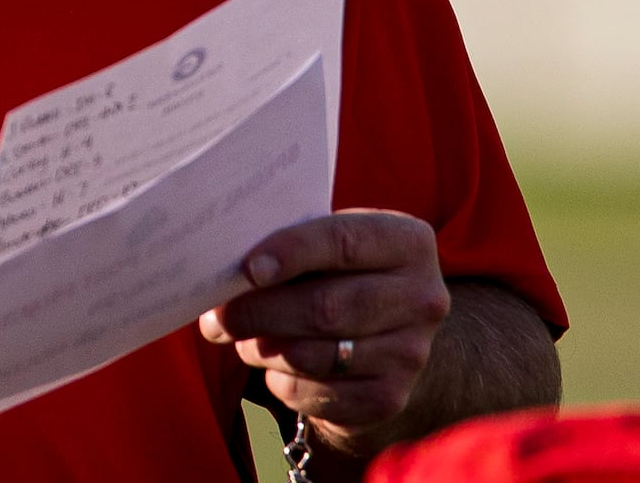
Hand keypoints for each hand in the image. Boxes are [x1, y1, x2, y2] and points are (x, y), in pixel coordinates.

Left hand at [197, 210, 449, 450]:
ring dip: (263, 349)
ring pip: (315, 355)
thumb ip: (297, 244)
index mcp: (409, 242)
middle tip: (217, 317)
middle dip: (260, 312)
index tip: (248, 268)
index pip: (343, 241)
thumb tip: (230, 266)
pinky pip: (317, 393)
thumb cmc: (346, 275)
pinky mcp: (390, 397)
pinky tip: (271, 366)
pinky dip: (281, 382)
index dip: (291, 252)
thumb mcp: (336, 245)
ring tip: (238, 338)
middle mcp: (422, 298)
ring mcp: (410, 353)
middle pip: (325, 306)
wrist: (393, 337)